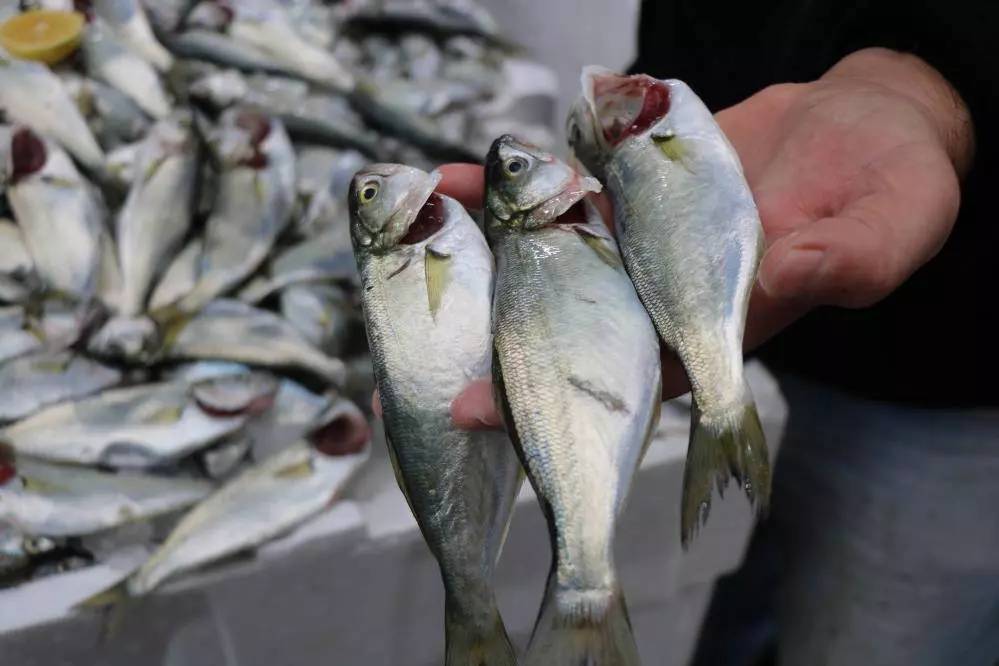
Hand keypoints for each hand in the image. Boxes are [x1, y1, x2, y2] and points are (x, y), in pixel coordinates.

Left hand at [375, 48, 973, 429]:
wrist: (864, 128)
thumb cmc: (888, 193)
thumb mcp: (884, 232)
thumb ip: (837, 263)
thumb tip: (789, 278)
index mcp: (711, 326)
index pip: (619, 376)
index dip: (545, 400)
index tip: (470, 410)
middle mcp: (658, 290)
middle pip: (557, 326)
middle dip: (479, 341)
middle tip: (394, 360)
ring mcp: (638, 238)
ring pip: (545, 256)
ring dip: (474, 253)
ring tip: (400, 246)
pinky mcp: (630, 187)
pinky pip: (559, 191)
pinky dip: (508, 184)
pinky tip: (456, 178)